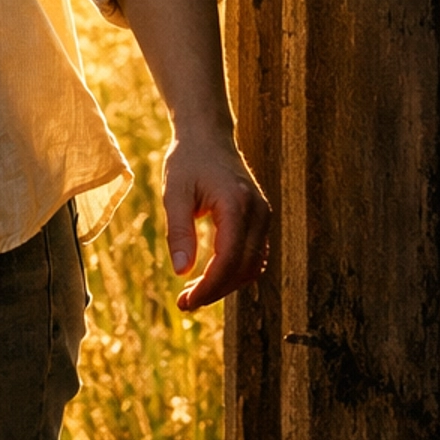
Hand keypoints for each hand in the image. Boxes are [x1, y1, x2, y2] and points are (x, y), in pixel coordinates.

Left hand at [162, 127, 270, 310]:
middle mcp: (258, 212)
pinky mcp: (261, 219)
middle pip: (243, 268)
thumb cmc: (188, 161)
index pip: (229, 260)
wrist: (208, 135)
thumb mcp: (174, 193)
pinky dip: (234, 272)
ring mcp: (264, 216)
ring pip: (252, 267)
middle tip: (184, 303)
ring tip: (193, 294)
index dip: (209, 287)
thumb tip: (181, 272)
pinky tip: (209, 278)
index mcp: (237, 205)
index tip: (186, 303)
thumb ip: (179, 231)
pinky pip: (254, 256)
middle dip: (215, 291)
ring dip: (226, 285)